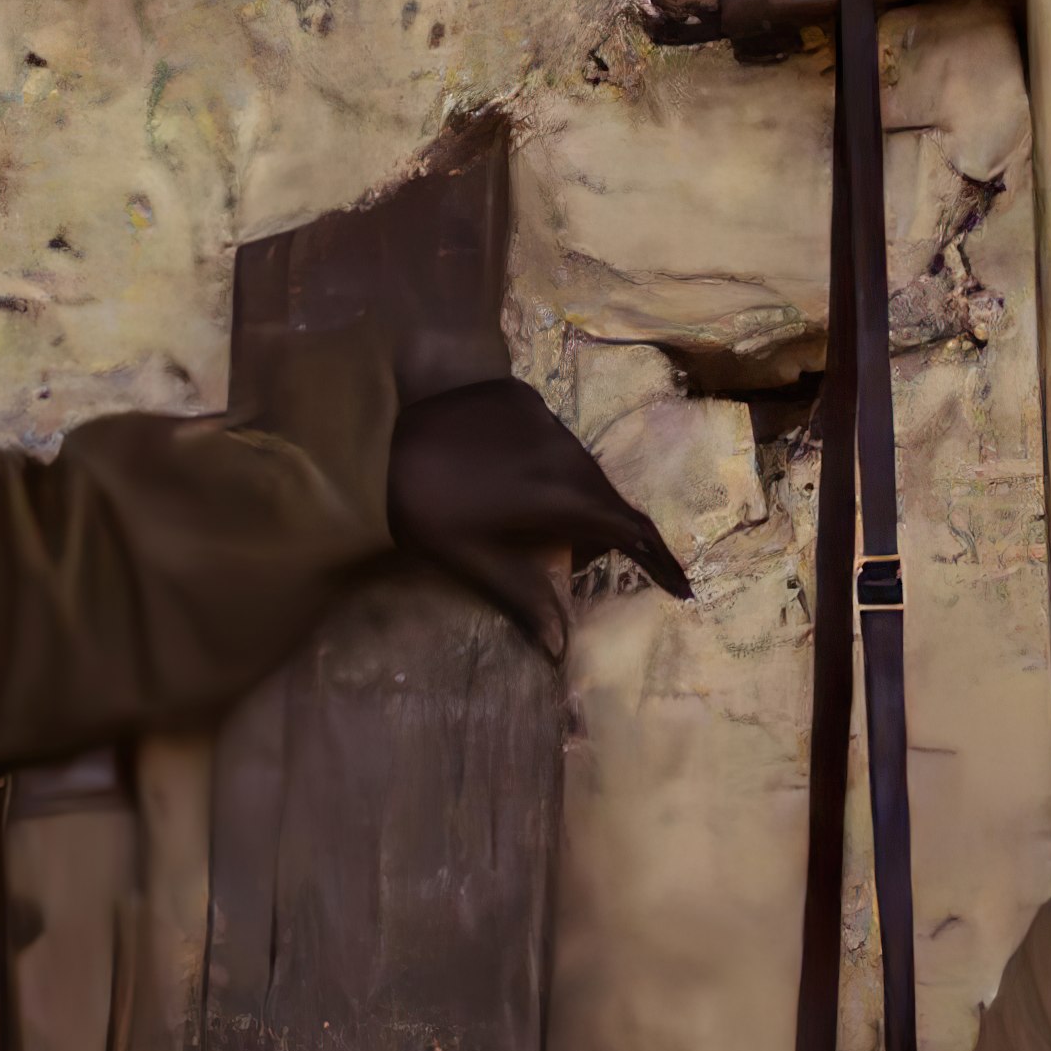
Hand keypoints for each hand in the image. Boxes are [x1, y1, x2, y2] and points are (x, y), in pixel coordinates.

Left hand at [384, 377, 691, 654]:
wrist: (369, 446)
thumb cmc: (426, 512)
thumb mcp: (477, 563)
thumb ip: (528, 603)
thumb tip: (561, 654)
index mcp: (565, 497)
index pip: (633, 532)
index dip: (662, 562)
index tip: (681, 587)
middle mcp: (567, 452)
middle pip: (606, 497)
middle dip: (605, 529)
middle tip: (582, 554)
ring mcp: (543, 417)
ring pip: (579, 464)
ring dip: (575, 492)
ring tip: (542, 513)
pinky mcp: (517, 395)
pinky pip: (549, 433)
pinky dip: (546, 458)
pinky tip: (514, 471)